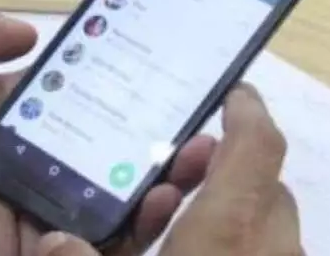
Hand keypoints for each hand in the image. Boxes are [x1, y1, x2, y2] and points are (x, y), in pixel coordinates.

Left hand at [0, 3, 216, 255]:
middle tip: (200, 131)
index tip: (166, 76)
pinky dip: (120, 233)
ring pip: (109, 207)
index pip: (79, 105)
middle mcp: (25, 165)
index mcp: (5, 119)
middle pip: (107, 158)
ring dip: (156, 191)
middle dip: (157, 147)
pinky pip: (84, 247)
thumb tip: (31, 30)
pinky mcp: (26, 251)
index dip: (122, 93)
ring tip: (192, 166)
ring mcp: (30, 212)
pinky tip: (154, 203)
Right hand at [37, 85, 302, 255]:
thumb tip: (56, 240)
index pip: (256, 147)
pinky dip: (245, 253)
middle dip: (227, 177)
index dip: (246, 111)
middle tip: (177, 180)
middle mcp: (273, 248)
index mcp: (231, 232)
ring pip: (273, 232)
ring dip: (237, 221)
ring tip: (183, 233)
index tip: (230, 91)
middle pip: (266, 190)